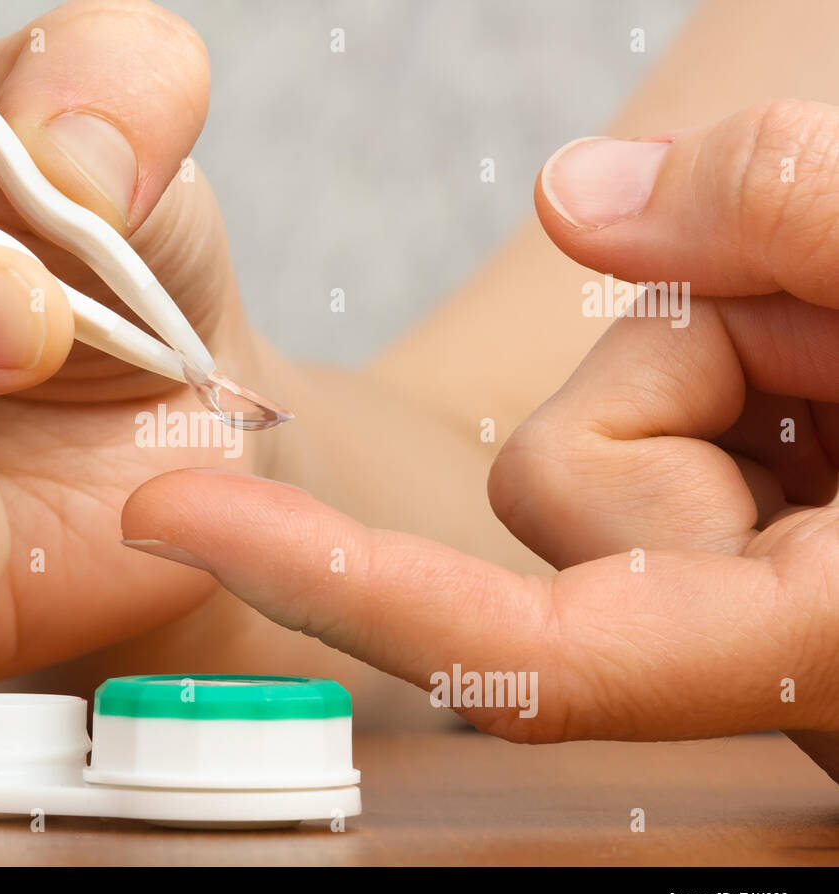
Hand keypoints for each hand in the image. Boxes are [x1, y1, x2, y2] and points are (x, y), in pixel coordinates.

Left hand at [120, 98, 838, 782]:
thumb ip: (800, 214)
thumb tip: (570, 195)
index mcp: (823, 650)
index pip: (517, 654)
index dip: (329, 586)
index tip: (165, 512)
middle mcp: (766, 650)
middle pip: (568, 483)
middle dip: (691, 349)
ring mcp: (758, 589)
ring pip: (609, 434)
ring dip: (728, 339)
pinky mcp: (759, 525)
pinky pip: (666, 409)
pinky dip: (740, 350)